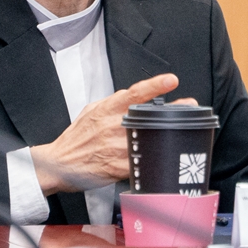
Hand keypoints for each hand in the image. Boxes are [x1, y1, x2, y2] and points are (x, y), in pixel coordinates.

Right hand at [29, 73, 180, 194]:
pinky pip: (141, 162)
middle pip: (148, 117)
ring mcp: (115, 148)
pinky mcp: (116, 167)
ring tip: (181, 132)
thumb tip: (130, 95)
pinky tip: (164, 156)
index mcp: (106, 110)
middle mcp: (112, 127)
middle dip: (171, 112)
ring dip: (167, 136)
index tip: (171, 80)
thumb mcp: (91, 111)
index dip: (154, 86)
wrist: (59, 163)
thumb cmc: (76, 137)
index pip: (133, 93)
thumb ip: (112, 102)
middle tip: (188, 107)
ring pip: (148, 140)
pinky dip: (153, 160)